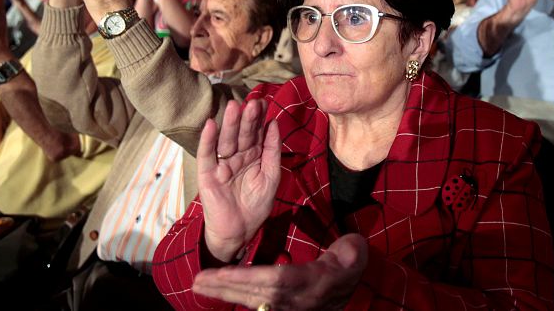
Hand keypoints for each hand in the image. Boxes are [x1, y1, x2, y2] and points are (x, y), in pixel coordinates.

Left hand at [193, 233, 367, 310]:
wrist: (351, 289)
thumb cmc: (349, 268)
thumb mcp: (354, 256)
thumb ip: (350, 253)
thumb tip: (350, 248)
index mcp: (309, 283)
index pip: (275, 281)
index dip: (249, 278)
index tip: (225, 273)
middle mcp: (294, 299)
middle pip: (255, 294)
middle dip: (226, 287)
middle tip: (199, 280)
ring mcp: (286, 306)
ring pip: (251, 301)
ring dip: (225, 293)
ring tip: (200, 284)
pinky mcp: (280, 308)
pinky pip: (253, 304)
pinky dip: (234, 297)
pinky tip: (217, 290)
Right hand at [197, 99, 280, 262]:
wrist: (239, 231)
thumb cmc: (256, 205)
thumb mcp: (271, 176)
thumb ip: (272, 151)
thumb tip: (275, 123)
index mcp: (254, 155)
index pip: (257, 134)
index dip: (260, 119)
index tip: (264, 102)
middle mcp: (237, 156)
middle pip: (243, 134)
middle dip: (248, 119)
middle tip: (253, 102)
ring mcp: (222, 164)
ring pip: (226, 140)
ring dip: (230, 124)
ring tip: (235, 106)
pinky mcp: (207, 174)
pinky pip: (207, 154)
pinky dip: (208, 139)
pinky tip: (211, 124)